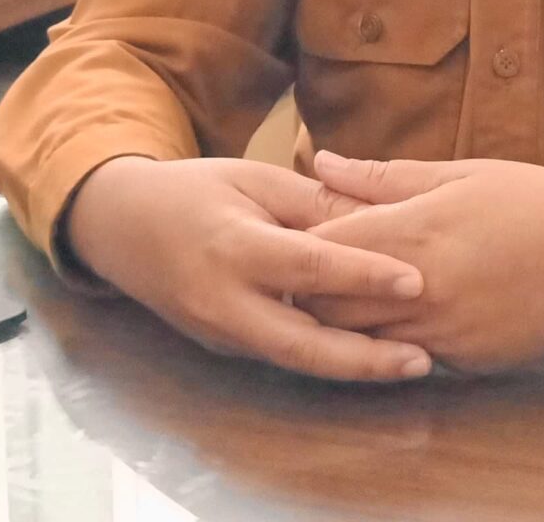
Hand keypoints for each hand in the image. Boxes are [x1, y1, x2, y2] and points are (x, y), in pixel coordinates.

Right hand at [63, 156, 432, 382]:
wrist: (120, 228)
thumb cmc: (195, 192)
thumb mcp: (253, 177)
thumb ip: (315, 201)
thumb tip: (383, 216)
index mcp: (233, 247)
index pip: (309, 266)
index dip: (365, 275)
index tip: (418, 282)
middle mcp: (223, 300)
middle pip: (302, 343)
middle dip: (366, 359)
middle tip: (423, 359)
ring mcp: (219, 332)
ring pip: (294, 359)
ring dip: (353, 367)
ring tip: (411, 362)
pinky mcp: (221, 347)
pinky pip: (279, 355)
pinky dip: (325, 358)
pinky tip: (368, 356)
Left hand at [302, 152, 543, 373]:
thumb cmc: (536, 203)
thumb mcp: (462, 174)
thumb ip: (384, 177)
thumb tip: (322, 161)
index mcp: (412, 233)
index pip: (320, 250)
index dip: (300, 244)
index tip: (297, 235)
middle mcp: (417, 291)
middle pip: (326, 306)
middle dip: (313, 290)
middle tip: (318, 272)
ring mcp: (439, 333)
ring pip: (360, 340)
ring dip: (349, 322)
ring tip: (358, 297)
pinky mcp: (463, 361)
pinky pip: (407, 357)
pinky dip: (395, 341)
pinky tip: (409, 318)